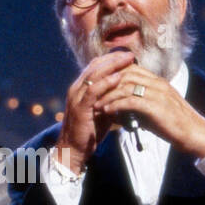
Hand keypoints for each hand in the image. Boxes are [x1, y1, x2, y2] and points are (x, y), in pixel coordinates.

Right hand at [54, 51, 136, 172]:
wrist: (73, 150)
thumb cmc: (89, 132)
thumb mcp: (101, 110)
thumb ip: (109, 99)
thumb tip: (126, 90)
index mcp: (80, 88)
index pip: (95, 66)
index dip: (111, 59)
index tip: (127, 56)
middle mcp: (76, 89)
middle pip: (95, 66)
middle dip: (114, 58)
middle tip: (130, 54)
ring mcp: (77, 97)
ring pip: (94, 74)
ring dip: (112, 66)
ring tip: (127, 61)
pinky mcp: (80, 107)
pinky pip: (93, 90)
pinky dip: (106, 82)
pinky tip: (118, 77)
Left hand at [93, 63, 204, 157]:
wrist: (193, 133)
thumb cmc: (173, 125)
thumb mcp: (153, 111)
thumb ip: (136, 107)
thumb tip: (117, 110)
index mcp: (157, 81)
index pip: (130, 69)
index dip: (112, 75)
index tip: (98, 85)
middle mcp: (156, 83)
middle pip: (125, 74)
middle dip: (106, 83)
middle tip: (92, 93)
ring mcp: (157, 93)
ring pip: (126, 87)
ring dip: (108, 96)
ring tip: (95, 105)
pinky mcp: (156, 106)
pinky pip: (131, 101)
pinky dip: (116, 105)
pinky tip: (107, 111)